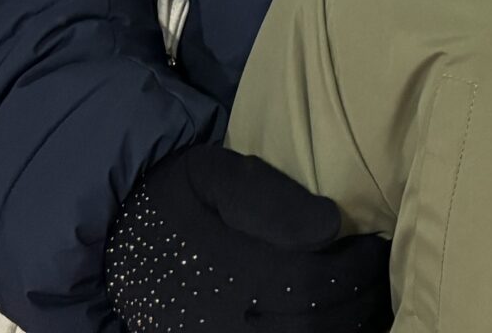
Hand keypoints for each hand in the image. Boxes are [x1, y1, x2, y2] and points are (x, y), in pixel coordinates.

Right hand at [105, 142, 391, 329]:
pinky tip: (332, 319)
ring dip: (343, 326)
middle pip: (313, 325)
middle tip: (378, 271)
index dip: (353, 267)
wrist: (113, 236)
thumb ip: (265, 196)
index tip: (374, 243)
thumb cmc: (171, 196)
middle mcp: (223, 320)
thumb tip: (329, 224)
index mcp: (225, 272)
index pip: (310, 283)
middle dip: (357, 299)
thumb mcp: (209, 174)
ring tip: (365, 297)